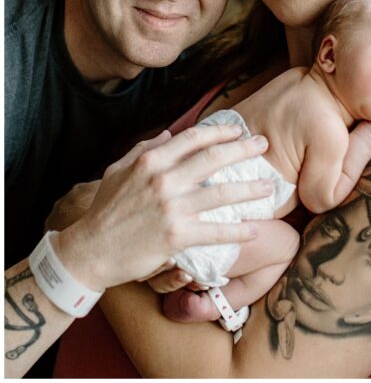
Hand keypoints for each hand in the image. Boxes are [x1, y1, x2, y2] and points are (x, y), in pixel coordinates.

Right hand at [53, 123, 274, 290]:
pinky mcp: (177, 236)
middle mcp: (163, 180)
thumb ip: (143, 150)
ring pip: (222, 194)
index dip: (220, 132)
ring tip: (269, 187)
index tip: (239, 131)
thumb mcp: (118, 172)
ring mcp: (172, 208)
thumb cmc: (105, 211)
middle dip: (244, 150)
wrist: (89, 251)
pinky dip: (238, 231)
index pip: (193, 138)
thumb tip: (168, 134)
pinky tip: (255, 230)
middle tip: (265, 145)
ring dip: (250, 189)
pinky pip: (216, 231)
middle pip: (214, 159)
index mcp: (150, 161)